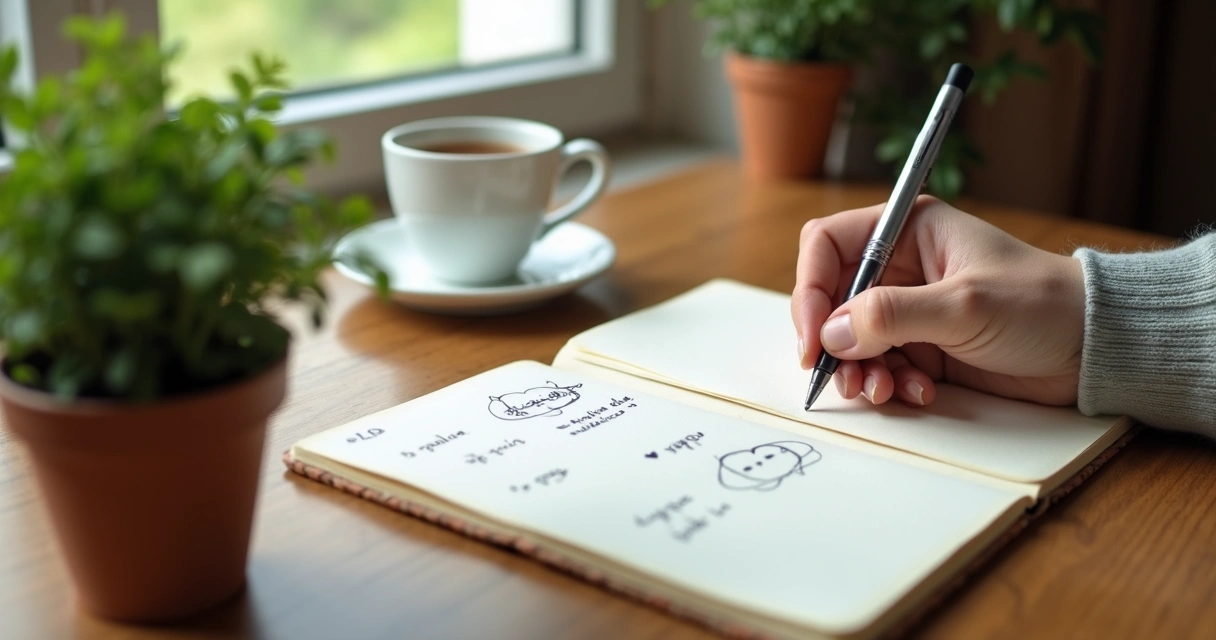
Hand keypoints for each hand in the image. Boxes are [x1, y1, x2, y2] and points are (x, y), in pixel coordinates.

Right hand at [791, 196, 1084, 406]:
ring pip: (849, 339)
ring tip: (882, 391)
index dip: (809, 290)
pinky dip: (888, 384)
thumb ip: (892, 316)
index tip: (812, 338)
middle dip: (831, 342)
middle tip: (845, 377)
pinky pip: (880, 365)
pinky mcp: (922, 347)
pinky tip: (916, 393)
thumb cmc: (1042, 305)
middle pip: (829, 299)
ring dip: (858, 370)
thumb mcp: (964, 305)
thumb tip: (831, 335)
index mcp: (907, 230)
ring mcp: (909, 310)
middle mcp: (900, 267)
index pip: (827, 246)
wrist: (1094, 348)